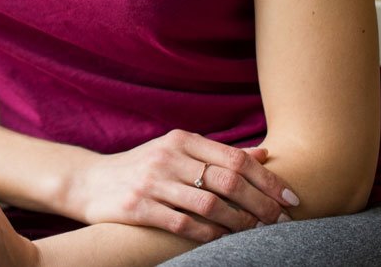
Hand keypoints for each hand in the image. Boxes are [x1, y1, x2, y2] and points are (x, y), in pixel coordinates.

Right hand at [70, 131, 299, 241]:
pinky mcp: (138, 207)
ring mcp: (152, 182)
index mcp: (181, 140)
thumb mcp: (176, 151)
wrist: (88, 182)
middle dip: (262, 205)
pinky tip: (224, 241)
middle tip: (281, 221)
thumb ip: (218, 153)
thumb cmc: (141, 167)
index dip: (269, 180)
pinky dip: (210, 235)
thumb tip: (265, 152)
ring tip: (257, 233)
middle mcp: (167, 157)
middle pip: (229, 181)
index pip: (236, 158)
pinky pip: (184, 225)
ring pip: (210, 205)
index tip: (292, 198)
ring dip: (241, 223)